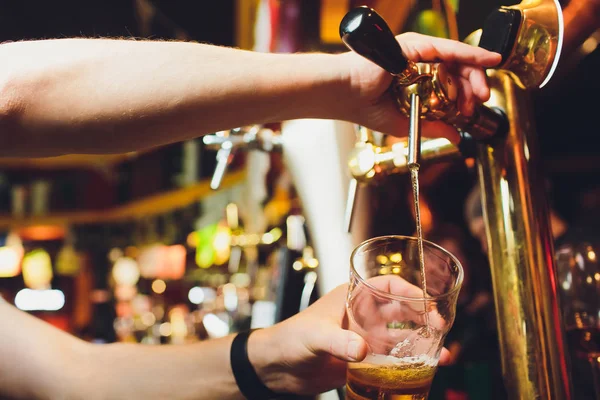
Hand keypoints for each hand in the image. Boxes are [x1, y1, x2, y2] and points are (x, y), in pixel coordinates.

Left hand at [248, 283, 452, 395]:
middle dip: (422, 317)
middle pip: (400, 310)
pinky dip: (408, 364)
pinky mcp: (362, 361)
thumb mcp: (314, 336)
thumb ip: (338, 342)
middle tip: (441, 328)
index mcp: (351, 298)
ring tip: (442, 353)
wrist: (275, 368)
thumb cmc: (289, 338)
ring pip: (400, 337)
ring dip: (420, 343)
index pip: (387, 286)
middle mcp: (361, 316)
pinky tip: (423, 371)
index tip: (428, 304)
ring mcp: (363, 339)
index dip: (410, 291)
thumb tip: (362, 350)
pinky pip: (390, 360)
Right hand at [338, 32, 501, 141]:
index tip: (471, 110)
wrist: (345, 96)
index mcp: (416, 76)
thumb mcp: (407, 121)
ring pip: (457, 58)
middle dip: (475, 84)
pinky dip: (469, 54)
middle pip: (458, 68)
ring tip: (481, 92)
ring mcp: (418, 50)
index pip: (450, 80)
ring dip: (475, 73)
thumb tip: (457, 136)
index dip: (465, 94)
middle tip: (481, 100)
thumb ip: (433, 125)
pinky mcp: (415, 44)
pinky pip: (448, 48)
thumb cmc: (364, 105)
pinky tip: (486, 60)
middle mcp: (419, 60)